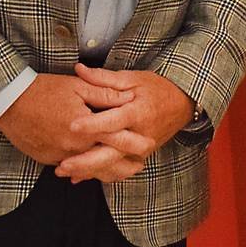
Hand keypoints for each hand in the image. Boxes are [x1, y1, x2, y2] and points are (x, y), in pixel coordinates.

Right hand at [0, 73, 131, 165]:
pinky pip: (70, 166)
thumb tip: (128, 96)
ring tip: (121, 172)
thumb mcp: (77, 86)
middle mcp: (73, 146)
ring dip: (105, 171)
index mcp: (85, 127)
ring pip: (88, 168)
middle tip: (139, 167)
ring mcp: (59, 155)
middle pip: (105, 161)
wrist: (9, 103)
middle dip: (124, 166)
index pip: (116, 138)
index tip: (148, 145)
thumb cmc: (44, 90)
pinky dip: (83, 169)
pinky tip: (92, 169)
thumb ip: (104, 94)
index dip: (134, 142)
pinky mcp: (47, 159)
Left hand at [54, 65, 196, 183]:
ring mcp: (142, 150)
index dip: (93, 124)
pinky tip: (79, 177)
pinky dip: (98, 174)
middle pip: (112, 153)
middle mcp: (141, 135)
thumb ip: (104, 78)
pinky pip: (118, 170)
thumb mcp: (133, 79)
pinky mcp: (140, 157)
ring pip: (113, 167)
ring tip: (64, 172)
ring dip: (88, 172)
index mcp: (138, 112)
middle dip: (86, 162)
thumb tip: (79, 69)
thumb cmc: (157, 89)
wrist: (182, 104)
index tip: (72, 126)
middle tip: (62, 165)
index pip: (113, 121)